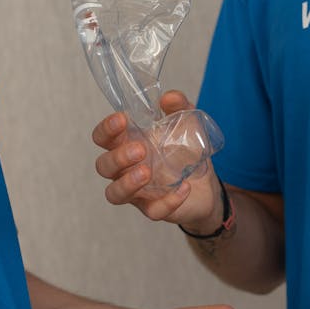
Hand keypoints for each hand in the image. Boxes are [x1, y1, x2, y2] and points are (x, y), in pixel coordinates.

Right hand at [92, 91, 222, 231]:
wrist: (207, 183)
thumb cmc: (186, 150)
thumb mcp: (186, 122)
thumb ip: (179, 106)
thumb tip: (169, 98)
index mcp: (126, 145)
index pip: (102, 138)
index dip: (106, 129)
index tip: (123, 119)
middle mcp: (125, 170)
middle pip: (103, 166)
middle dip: (118, 157)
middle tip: (141, 149)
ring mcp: (138, 191)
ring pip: (115, 194)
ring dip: (127, 183)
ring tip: (147, 172)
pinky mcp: (154, 208)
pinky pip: (152, 211)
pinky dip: (167, 201)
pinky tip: (184, 187)